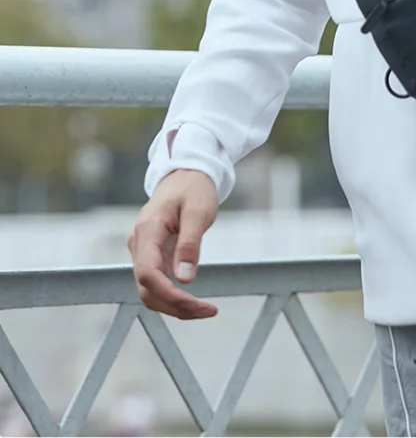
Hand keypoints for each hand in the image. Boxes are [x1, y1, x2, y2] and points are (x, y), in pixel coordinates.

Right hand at [127, 169, 219, 319]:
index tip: (195, 304)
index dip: (169, 295)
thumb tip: (184, 279)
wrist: (186, 174)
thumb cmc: (194, 188)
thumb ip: (190, 244)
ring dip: (174, 306)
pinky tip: (193, 301)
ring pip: (149, 290)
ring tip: (204, 310)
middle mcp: (139, 243)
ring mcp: (142, 250)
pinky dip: (172, 296)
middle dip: (175, 306)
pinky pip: (156, 282)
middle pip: (147, 289)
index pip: (148, 274)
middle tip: (208, 310)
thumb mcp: (198, 211)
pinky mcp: (150, 254)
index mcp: (147, 230)